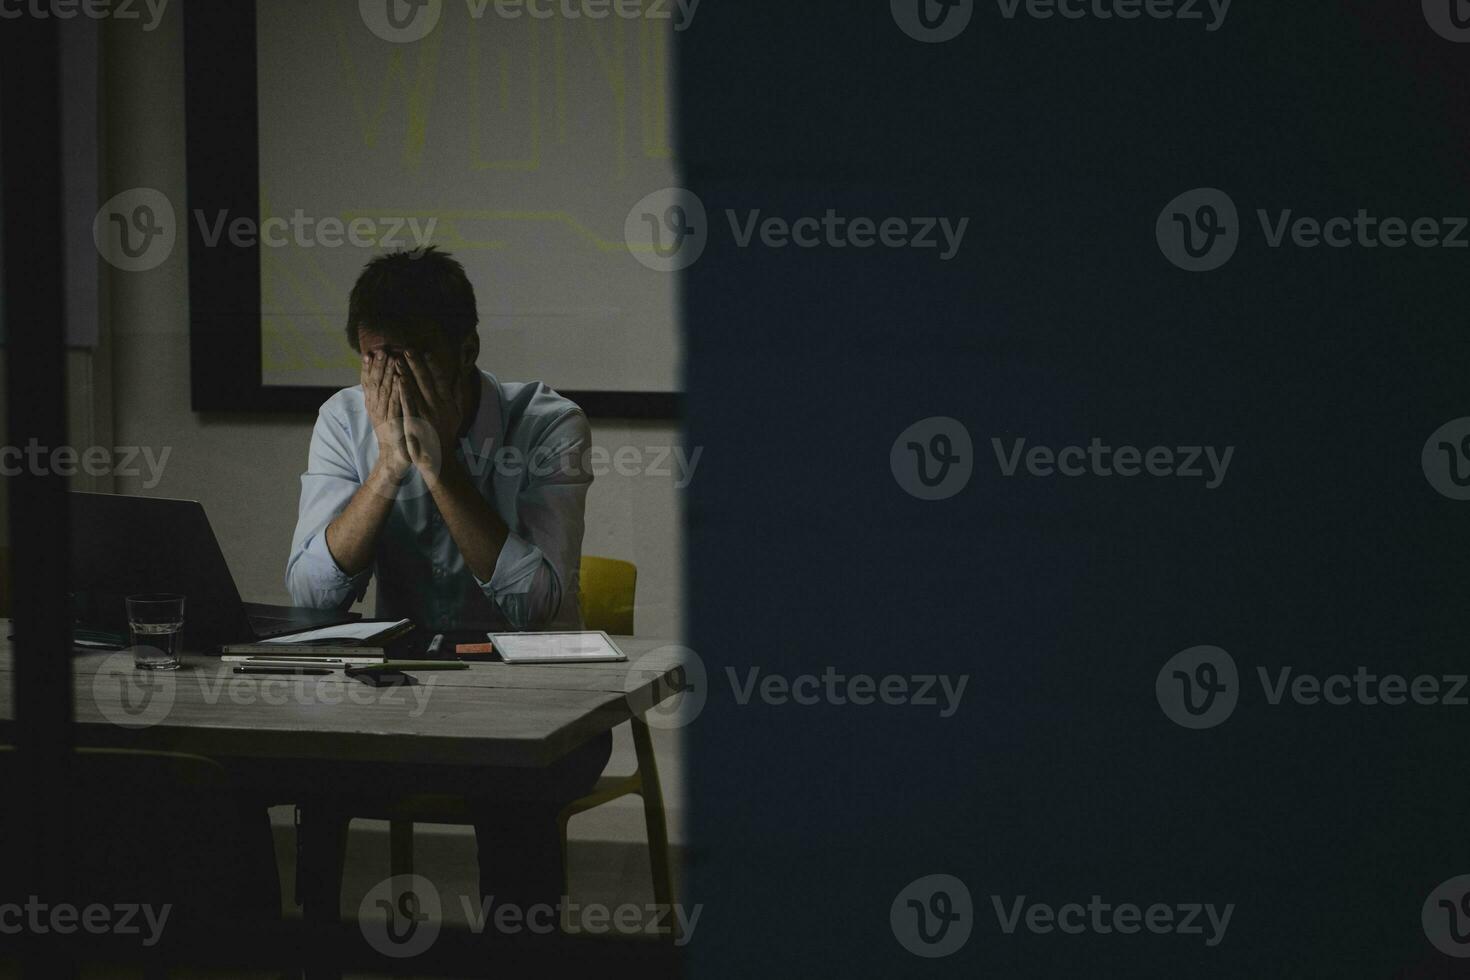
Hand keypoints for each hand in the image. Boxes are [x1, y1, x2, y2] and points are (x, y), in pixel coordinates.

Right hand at [361, 351, 410, 479]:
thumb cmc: (395, 435)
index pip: (368, 384)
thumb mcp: (387, 415)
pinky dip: (397, 390)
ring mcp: (385, 416)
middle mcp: (376, 410)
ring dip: (387, 373)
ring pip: (385, 391)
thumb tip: (386, 381)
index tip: (368, 353)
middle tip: (380, 349)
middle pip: (375, 384)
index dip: (367, 369)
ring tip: (390, 358)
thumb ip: (386, 398)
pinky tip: (400, 379)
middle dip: (377, 366)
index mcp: (374, 406)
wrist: (395, 459)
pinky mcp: (395, 423)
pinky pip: (396, 404)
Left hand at [395, 349, 462, 480]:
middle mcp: (438, 407)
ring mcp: (426, 415)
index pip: (440, 379)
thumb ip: (458, 393)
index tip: (426, 351)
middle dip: (417, 364)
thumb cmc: (447, 434)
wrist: (440, 458)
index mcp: (448, 402)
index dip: (433, 365)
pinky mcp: (415, 423)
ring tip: (398, 360)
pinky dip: (404, 391)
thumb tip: (461, 374)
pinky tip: (398, 381)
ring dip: (407, 374)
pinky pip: (409, 404)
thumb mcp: (458, 413)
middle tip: (408, 349)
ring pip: (416, 390)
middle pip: (426, 381)